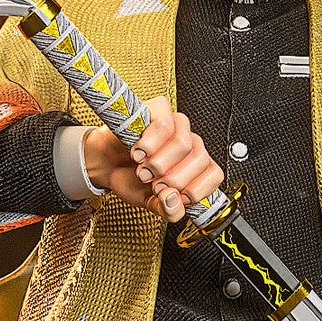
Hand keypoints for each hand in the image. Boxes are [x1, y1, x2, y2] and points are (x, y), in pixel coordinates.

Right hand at [81, 96, 223, 223]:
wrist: (106, 164)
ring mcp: (177, 124)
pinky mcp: (160, 109)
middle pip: (199, 159)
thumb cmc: (132, 179)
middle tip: (153, 183)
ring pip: (183, 142)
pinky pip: (165, 125)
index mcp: (197, 166)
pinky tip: (138, 152)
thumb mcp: (151, 203)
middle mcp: (191, 143)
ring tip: (143, 169)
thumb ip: (168, 210)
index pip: (214, 175)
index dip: (195, 189)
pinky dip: (149, 143)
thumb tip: (173, 200)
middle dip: (172, 178)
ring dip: (158, 163)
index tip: (173, 195)